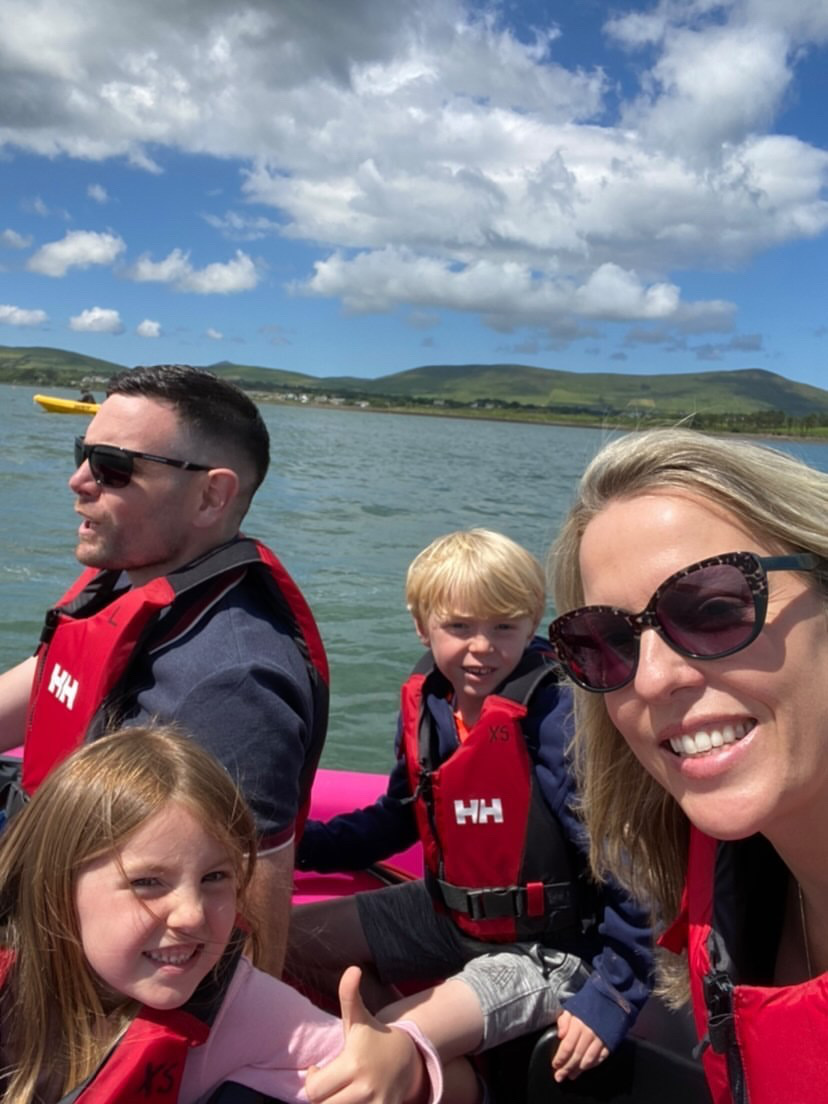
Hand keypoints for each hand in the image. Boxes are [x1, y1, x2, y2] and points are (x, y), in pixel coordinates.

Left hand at [305, 966, 427, 1103]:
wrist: (408, 1059)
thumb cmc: (373, 1038)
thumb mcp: (358, 1018)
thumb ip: (349, 995)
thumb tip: (352, 969)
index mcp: (354, 1063)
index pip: (314, 1090)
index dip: (312, 1080)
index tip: (317, 1071)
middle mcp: (365, 1089)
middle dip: (323, 1097)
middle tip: (328, 1085)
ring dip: (335, 1103)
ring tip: (339, 1092)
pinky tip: (351, 1099)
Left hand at [550, 1010, 608, 1082]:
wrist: (611, 998)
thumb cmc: (588, 1003)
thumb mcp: (573, 1007)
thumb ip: (564, 1020)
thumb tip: (560, 1035)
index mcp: (578, 1024)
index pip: (567, 1046)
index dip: (560, 1057)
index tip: (555, 1065)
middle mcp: (590, 1033)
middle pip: (576, 1055)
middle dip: (567, 1068)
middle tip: (560, 1077)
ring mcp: (601, 1039)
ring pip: (588, 1059)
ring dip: (579, 1069)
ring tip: (572, 1076)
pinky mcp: (610, 1042)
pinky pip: (601, 1058)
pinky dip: (593, 1065)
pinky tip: (586, 1068)